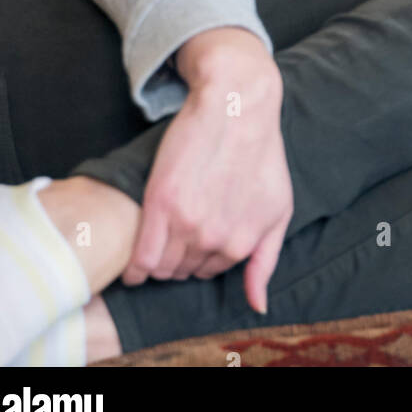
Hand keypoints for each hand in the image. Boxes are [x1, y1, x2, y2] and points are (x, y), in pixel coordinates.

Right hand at [122, 29, 291, 314]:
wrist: (235, 105)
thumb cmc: (260, 154)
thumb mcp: (278, 209)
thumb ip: (266, 260)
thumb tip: (258, 306)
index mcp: (240, 244)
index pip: (205, 273)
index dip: (195, 256)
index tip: (190, 238)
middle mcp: (214, 239)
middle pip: (180, 272)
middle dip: (175, 258)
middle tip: (172, 232)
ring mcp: (186, 223)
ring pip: (160, 267)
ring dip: (156, 260)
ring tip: (157, 237)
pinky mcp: (160, 203)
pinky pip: (139, 259)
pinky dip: (133, 268)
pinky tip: (132, 264)